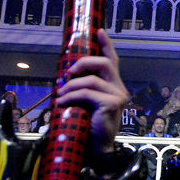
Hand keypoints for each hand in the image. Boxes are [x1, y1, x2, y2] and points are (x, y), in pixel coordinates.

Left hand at [54, 29, 126, 157]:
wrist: (97, 149)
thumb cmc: (89, 126)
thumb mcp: (85, 102)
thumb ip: (82, 88)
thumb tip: (64, 76)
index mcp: (114, 86)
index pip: (113, 61)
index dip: (106, 44)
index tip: (99, 31)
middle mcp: (119, 89)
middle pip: (105, 63)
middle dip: (82, 63)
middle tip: (67, 74)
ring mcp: (118, 97)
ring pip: (92, 79)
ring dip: (70, 86)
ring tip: (59, 96)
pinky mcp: (111, 105)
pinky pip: (86, 93)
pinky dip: (70, 97)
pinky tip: (62, 104)